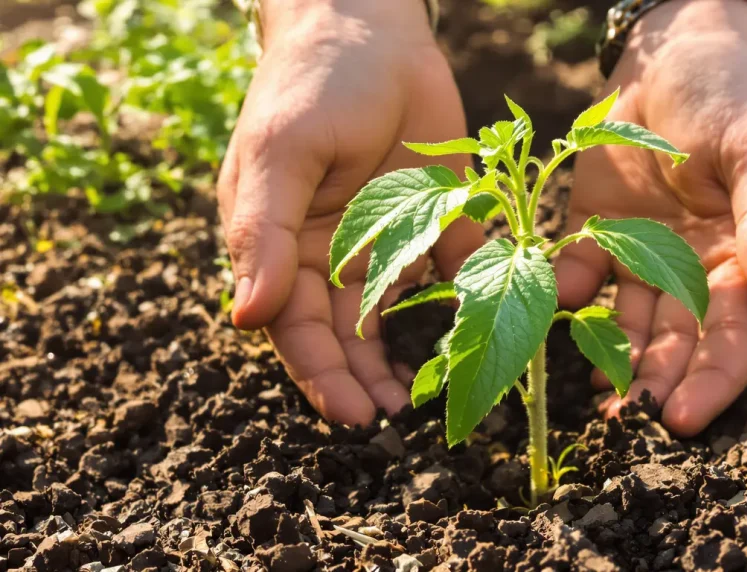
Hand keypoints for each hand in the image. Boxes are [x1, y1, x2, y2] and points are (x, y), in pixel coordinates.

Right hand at [217, 0, 482, 425]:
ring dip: (396, 358)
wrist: (371, 27)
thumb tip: (247, 318)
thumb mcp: (281, 153)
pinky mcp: (432, 216)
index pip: (293, 324)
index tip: (347, 413)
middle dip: (357, 376)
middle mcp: (327, 250)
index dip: (317, 372)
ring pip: (386, 313)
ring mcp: (381, 236)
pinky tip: (468, 331)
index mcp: (279, 241)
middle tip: (384, 418)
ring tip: (413, 398)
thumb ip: (265, 233)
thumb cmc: (309, 84)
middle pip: (338, 331)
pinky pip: (445, 267)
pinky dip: (456, 299)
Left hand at [556, 0, 746, 435]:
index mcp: (746, 260)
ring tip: (596, 401)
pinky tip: (559, 307)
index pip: (735, 335)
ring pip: (627, 325)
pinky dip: (567, 297)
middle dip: (655, 384)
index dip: (712, 379)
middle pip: (677, 342)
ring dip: (612, 361)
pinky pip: (579, 279)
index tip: (679, 418)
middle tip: (625, 422)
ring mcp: (642, 257)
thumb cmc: (732, 97)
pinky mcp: (595, 235)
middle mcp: (694, 271)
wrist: (672, 53)